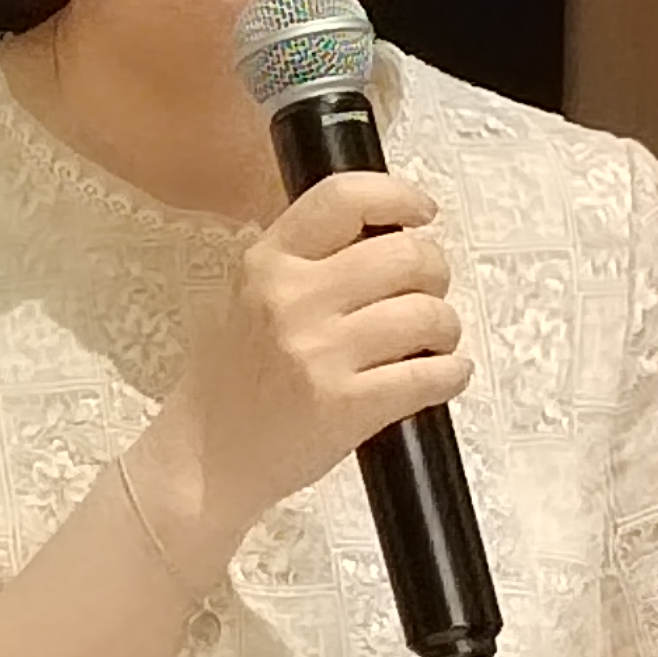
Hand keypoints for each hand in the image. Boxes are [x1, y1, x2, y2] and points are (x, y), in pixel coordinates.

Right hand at [141, 170, 468, 546]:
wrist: (206, 459)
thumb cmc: (235, 377)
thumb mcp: (252, 297)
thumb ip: (308, 261)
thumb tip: (390, 234)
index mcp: (268, 262)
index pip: (344, 198)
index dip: (399, 197)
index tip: (421, 213)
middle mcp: (293, 299)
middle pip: (405, 255)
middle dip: (435, 271)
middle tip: (430, 291)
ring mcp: (320, 354)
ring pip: (428, 315)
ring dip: (446, 327)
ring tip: (435, 341)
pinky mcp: (346, 408)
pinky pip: (430, 376)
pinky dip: (451, 373)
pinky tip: (445, 374)